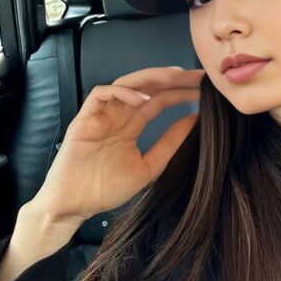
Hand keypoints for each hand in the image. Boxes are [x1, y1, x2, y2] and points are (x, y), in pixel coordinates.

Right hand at [32, 66, 204, 222]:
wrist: (75, 205)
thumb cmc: (106, 189)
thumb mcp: (149, 166)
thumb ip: (169, 144)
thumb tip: (195, 120)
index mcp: (131, 125)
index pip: (160, 100)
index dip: (181, 92)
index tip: (206, 89)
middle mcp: (118, 115)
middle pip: (147, 87)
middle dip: (173, 79)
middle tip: (199, 76)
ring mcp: (101, 115)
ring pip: (127, 83)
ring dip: (152, 78)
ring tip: (176, 77)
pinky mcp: (84, 118)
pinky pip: (102, 94)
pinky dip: (122, 92)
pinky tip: (143, 99)